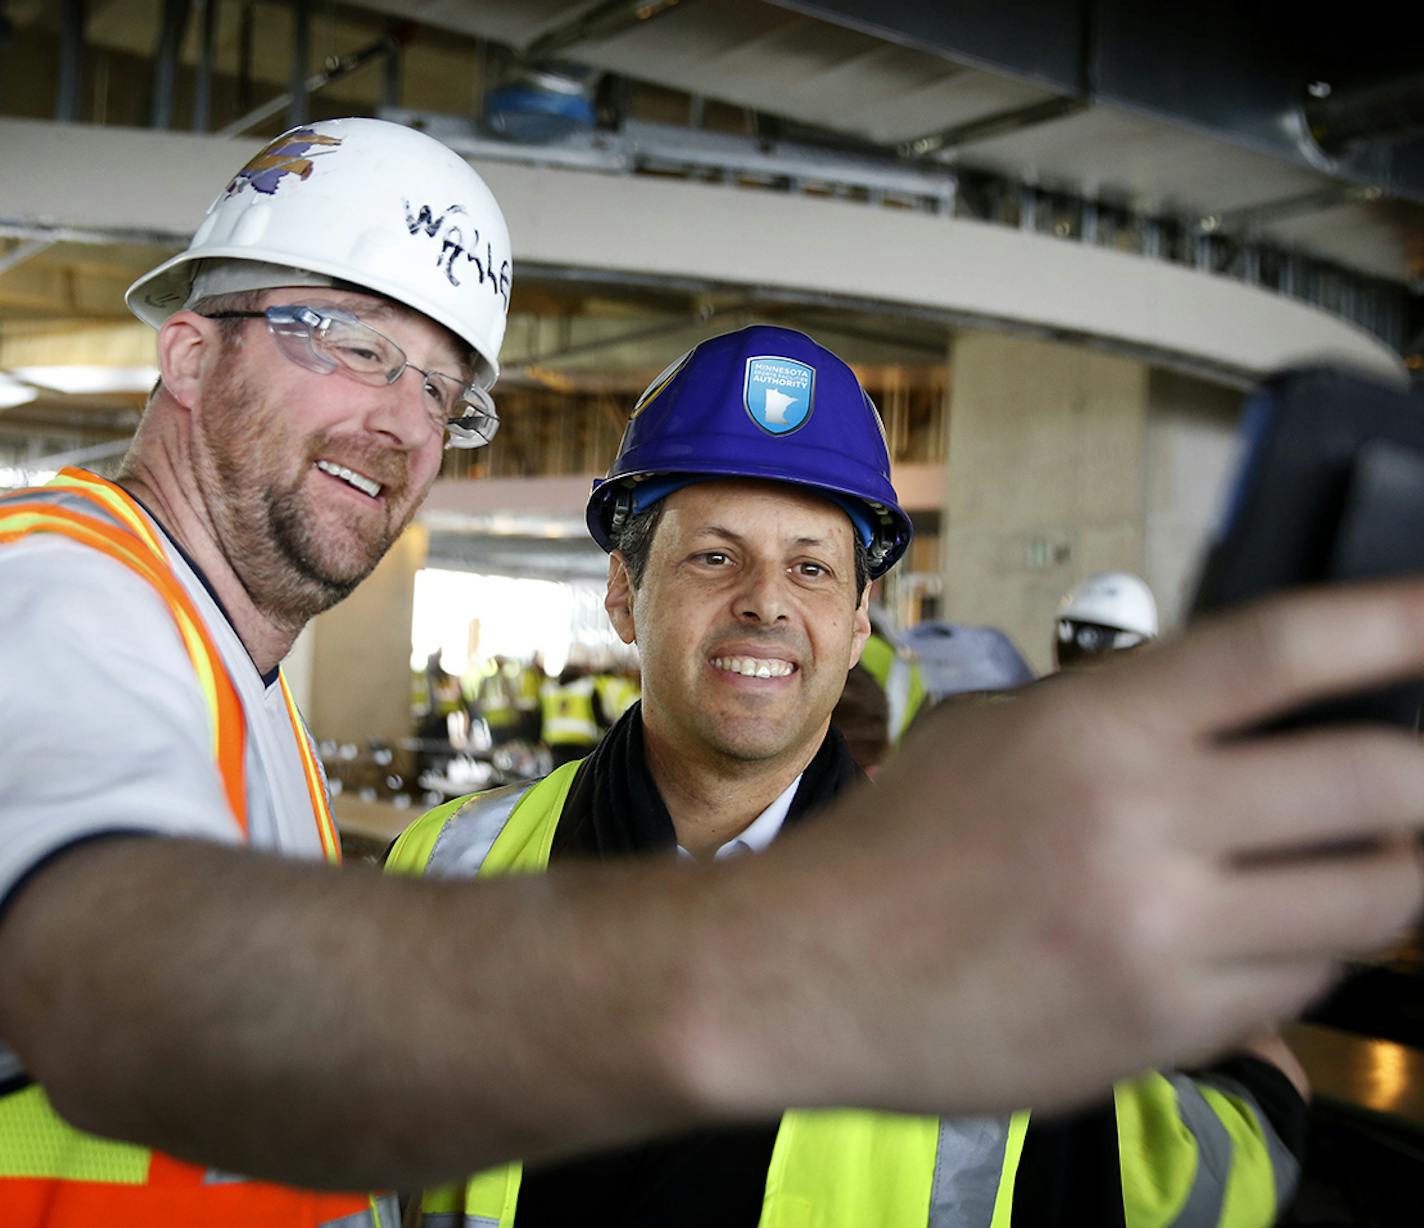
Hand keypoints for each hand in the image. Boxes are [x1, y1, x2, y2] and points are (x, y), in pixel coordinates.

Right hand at [683, 579, 1423, 1116]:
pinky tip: (1264, 928)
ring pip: (1371, 898)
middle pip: (1375, 782)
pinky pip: (1302, 981)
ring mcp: (1165, 933)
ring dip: (1390, 869)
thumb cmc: (898, 845)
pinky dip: (1311, 947)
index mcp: (1097, 728)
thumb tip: (1238, 708)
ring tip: (1363, 855)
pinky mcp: (1169, 1028)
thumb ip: (1120, 715)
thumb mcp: (997, 738)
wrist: (813, 972)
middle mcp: (1144, 823)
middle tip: (1414, 768)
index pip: (1283, 650)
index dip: (1395, 619)